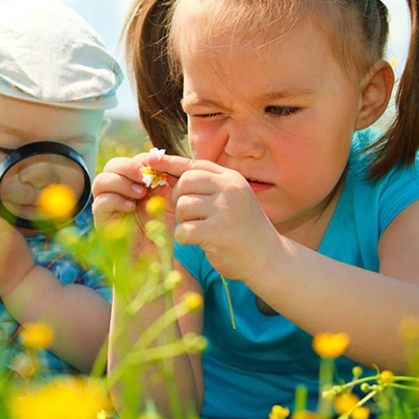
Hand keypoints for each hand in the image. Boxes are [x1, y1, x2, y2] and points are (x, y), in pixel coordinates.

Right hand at [92, 153, 177, 257]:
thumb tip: (160, 157)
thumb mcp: (168, 199)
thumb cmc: (161, 227)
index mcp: (133, 181)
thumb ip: (165, 178)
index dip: (144, 160)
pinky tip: (131, 207)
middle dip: (129, 167)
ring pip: (101, 180)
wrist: (153, 255)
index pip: (133, 160)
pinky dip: (116, 200)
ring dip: (121, 183)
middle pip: (113, 165)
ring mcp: (106, 203)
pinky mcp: (100, 219)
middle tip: (145, 178)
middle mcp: (117, 189)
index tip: (159, 168)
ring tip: (140, 194)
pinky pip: (100, 201)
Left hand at [151, 153, 281, 282]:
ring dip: (183, 221)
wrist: (268, 259)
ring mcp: (225, 209)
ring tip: (198, 229)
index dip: (170, 163)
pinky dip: (185, 238)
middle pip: (185, 183)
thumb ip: (207, 186)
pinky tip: (198, 242)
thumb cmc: (242, 229)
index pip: (195, 165)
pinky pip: (184, 230)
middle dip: (178, 199)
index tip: (150, 160)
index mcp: (232, 179)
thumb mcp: (231, 199)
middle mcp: (230, 189)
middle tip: (188, 214)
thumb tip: (168, 171)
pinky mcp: (218, 232)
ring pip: (183, 206)